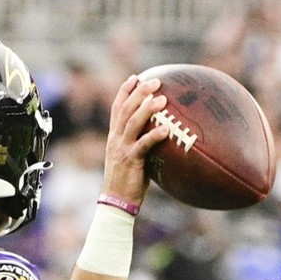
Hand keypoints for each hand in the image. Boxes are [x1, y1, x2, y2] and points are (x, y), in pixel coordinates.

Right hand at [100, 75, 168, 207]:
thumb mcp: (132, 158)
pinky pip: (143, 144)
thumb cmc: (128, 181)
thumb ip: (141, 144)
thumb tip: (160, 135)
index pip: (116, 107)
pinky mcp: (130, 160)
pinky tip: (166, 129)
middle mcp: (115, 138)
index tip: (135, 78)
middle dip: (139, 92)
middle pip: (125, 109)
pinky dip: (154, 135)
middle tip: (155, 81)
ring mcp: (121, 148)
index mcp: (114, 136)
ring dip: (147, 109)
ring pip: (132, 122)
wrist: (115, 201)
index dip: (125, 91)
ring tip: (162, 99)